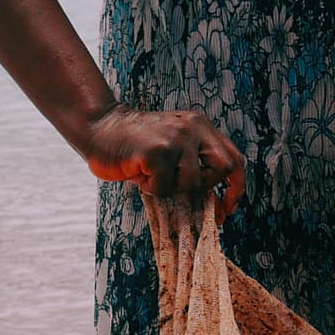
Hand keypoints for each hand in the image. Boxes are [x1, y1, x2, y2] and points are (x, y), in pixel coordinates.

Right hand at [78, 108, 247, 209]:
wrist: (98, 127)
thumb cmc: (135, 144)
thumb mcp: (172, 145)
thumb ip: (194, 161)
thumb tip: (215, 205)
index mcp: (200, 126)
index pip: (234, 158)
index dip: (236, 187)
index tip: (227, 208)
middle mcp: (193, 127)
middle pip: (223, 167)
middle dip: (205, 186)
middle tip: (180, 188)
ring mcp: (176, 138)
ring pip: (192, 182)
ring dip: (170, 187)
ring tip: (150, 173)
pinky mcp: (158, 152)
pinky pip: (164, 187)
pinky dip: (150, 188)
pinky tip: (138, 171)